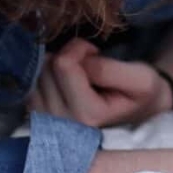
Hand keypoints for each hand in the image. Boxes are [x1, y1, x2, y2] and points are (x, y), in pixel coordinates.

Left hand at [26, 39, 172, 126]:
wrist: (141, 114)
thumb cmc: (142, 95)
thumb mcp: (140, 79)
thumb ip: (108, 69)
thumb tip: (75, 60)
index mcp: (88, 114)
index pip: (63, 64)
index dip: (80, 47)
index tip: (96, 53)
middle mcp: (62, 123)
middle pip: (47, 67)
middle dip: (68, 55)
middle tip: (90, 63)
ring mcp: (47, 124)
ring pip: (37, 75)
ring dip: (57, 65)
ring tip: (79, 73)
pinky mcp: (39, 120)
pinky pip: (31, 86)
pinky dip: (47, 76)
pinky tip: (65, 82)